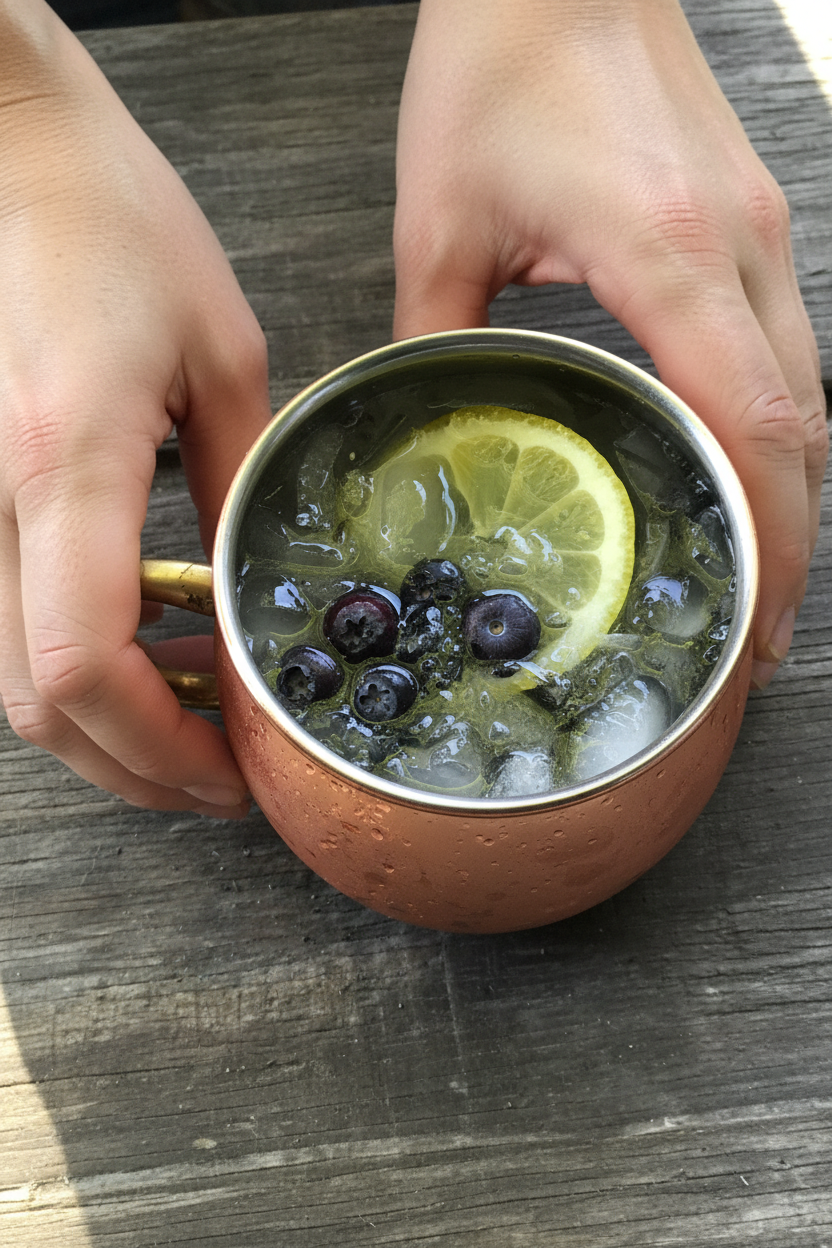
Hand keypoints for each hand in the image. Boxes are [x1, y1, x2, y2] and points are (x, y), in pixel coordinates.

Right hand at [0, 2, 271, 813]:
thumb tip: (248, 589)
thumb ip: (238, 488)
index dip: (163, 748)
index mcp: (64, 461)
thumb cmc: (110, 223)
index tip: (234, 769)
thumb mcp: (219, 355)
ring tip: (194, 729)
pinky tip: (142, 658)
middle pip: (42, 703)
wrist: (8, 154)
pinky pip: (8, 623)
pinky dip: (76, 672)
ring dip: (106, 730)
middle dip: (138, 766)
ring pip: (14, 679)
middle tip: (223, 778)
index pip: (88, 666)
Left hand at [393, 0, 827, 686]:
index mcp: (670, 251)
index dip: (765, 542)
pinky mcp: (755, 221)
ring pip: (814, 396)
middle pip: (806, 431)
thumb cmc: (502, 56)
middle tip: (753, 639)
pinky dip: (778, 432)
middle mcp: (743, 247)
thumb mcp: (442, 221)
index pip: (750, 427)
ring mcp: (764, 230)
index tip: (750, 624)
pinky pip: (791, 351)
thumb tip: (423, 420)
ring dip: (792, 495)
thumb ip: (434, 339)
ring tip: (754, 578)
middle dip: (792, 548)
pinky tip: (742, 474)